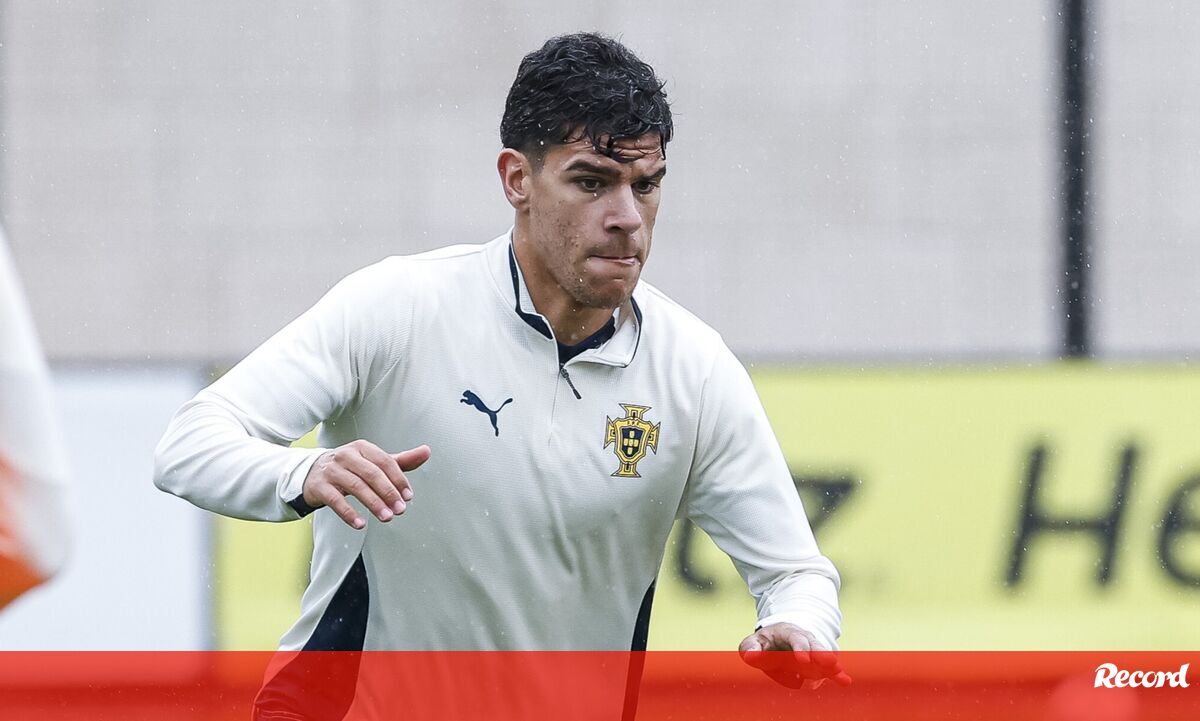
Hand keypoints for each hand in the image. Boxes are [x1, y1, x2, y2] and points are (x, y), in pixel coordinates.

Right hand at [302, 440, 430, 528]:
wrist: (312, 473)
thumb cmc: (351, 467)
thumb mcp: (374, 462)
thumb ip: (400, 460)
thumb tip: (427, 451)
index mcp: (362, 447)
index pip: (384, 462)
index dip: (398, 479)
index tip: (408, 496)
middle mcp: (346, 455)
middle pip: (371, 474)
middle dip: (388, 492)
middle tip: (401, 510)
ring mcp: (331, 470)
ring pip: (356, 486)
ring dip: (373, 503)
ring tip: (387, 517)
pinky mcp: (320, 486)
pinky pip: (335, 500)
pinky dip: (349, 513)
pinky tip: (361, 524)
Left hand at [738, 623, 851, 689]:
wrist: (778, 640)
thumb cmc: (765, 643)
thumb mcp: (754, 641)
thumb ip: (750, 647)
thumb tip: (751, 656)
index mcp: (788, 632)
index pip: (795, 637)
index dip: (800, 648)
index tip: (803, 660)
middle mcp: (804, 640)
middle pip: (814, 644)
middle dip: (820, 653)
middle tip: (828, 662)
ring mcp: (813, 652)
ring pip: (823, 656)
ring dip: (830, 664)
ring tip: (838, 671)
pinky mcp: (817, 664)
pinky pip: (828, 669)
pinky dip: (837, 675)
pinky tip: (845, 681)